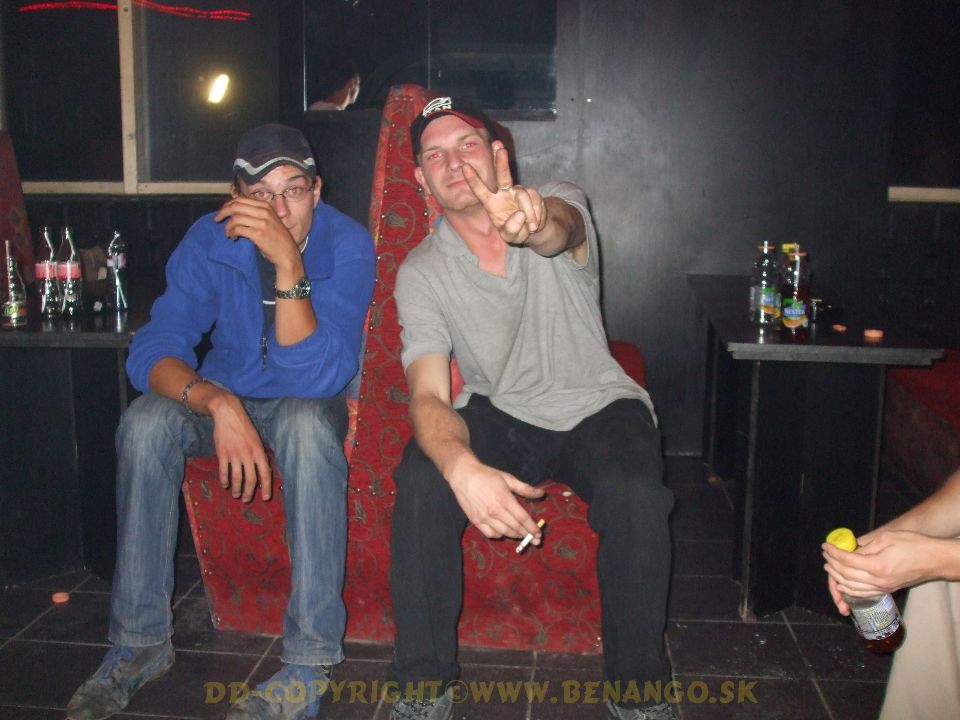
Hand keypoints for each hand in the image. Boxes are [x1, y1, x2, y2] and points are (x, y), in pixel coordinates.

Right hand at [207, 390, 271, 501]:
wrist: (228, 414)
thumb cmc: (244, 428)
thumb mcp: (257, 440)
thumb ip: (259, 455)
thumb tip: (263, 472)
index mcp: (259, 451)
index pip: (265, 473)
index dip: (266, 487)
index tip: (265, 497)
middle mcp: (248, 454)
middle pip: (250, 479)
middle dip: (249, 492)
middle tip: (247, 499)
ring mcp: (234, 454)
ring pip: (237, 478)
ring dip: (237, 489)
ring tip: (236, 495)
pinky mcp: (222, 453)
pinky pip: (224, 471)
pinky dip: (224, 481)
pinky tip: (225, 485)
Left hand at [214, 197, 300, 267]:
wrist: (287, 253)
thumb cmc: (276, 237)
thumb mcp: (269, 219)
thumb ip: (255, 212)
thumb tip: (234, 209)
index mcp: (265, 206)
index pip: (241, 199)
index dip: (228, 204)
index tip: (223, 211)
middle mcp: (264, 211)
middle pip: (236, 206)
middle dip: (223, 212)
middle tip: (217, 219)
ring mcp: (262, 222)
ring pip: (235, 218)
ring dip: (227, 226)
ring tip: (228, 233)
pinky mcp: (258, 234)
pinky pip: (238, 229)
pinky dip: (232, 233)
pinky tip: (233, 237)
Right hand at [447, 455, 544, 539]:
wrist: (463, 475)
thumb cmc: (487, 475)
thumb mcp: (508, 478)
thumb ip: (525, 488)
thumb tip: (541, 494)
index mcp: (504, 499)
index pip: (522, 518)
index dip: (532, 528)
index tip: (539, 533)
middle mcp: (494, 511)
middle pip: (515, 527)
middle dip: (527, 535)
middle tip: (536, 540)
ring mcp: (484, 517)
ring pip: (504, 532)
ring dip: (515, 535)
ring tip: (522, 535)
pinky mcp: (475, 521)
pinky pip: (491, 534)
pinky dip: (499, 535)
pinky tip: (504, 531)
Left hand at [462, 143, 545, 244]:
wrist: (533, 230)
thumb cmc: (515, 231)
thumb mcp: (510, 237)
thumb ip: (511, 229)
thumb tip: (520, 214)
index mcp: (492, 204)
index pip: (480, 190)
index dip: (473, 179)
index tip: (464, 166)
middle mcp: (504, 193)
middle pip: (502, 175)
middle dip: (500, 161)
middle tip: (498, 145)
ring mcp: (518, 191)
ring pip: (523, 195)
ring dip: (529, 213)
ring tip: (531, 227)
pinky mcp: (533, 193)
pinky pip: (536, 200)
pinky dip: (537, 214)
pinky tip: (535, 223)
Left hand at [822, 529, 946, 597]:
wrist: (935, 560)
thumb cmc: (914, 545)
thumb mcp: (887, 538)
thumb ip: (866, 545)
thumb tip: (850, 549)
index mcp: (877, 566)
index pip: (846, 561)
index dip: (833, 553)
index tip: (825, 546)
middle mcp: (878, 580)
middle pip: (846, 575)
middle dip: (832, 564)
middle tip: (826, 555)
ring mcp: (883, 588)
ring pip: (852, 587)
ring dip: (837, 578)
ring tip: (829, 567)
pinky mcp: (887, 590)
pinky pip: (863, 593)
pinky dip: (850, 590)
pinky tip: (843, 585)